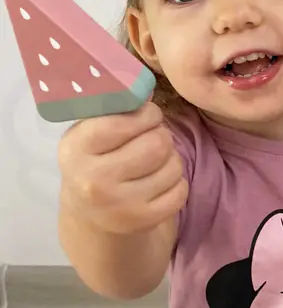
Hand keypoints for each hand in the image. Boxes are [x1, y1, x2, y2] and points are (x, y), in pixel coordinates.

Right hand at [58, 101, 187, 234]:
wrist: (92, 215)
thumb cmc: (96, 161)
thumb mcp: (90, 134)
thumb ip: (114, 110)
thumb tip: (145, 88)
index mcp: (76, 149)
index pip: (122, 123)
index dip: (146, 114)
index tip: (149, 115)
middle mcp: (94, 180)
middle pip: (156, 144)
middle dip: (161, 135)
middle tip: (154, 138)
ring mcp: (119, 204)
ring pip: (172, 166)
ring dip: (171, 159)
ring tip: (157, 161)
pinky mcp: (143, 220)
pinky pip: (180, 191)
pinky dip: (177, 182)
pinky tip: (161, 182)